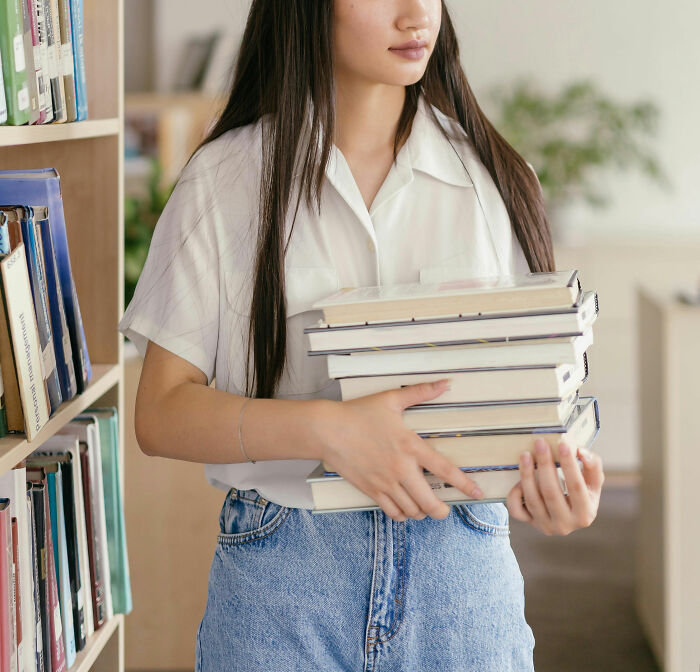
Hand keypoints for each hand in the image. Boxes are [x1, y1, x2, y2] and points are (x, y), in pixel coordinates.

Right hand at [317, 378, 483, 521]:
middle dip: (442, 511)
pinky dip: (402, 515)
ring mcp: (385, 483)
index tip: (476, 492)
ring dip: (422, 512)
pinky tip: (404, 508)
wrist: (327, 430)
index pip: (445, 470)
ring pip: (412, 511)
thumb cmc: (358, 413)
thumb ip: (421, 392)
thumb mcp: (391, 399)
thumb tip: (445, 383)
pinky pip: (392, 512)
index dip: (464, 484)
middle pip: (430, 502)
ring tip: (424, 507)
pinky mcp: (371, 490)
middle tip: (445, 509)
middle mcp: (401, 469)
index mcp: (411, 446)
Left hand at [506, 437, 603, 535]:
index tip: (562, 444)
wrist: (567, 515)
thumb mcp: (592, 482)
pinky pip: (516, 510)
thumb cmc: (581, 494)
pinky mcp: (530, 523)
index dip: (569, 465)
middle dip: (544, 465)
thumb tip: (580, 451)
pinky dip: (515, 494)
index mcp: (585, 514)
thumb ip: (593, 465)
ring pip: (532, 499)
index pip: (576, 487)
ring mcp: (545, 525)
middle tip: (540, 443)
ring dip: (527, 474)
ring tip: (525, 454)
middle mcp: (565, 524)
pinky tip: (519, 480)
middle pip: (551, 493)